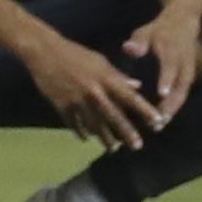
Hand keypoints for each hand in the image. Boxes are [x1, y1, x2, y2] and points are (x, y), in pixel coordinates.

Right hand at [24, 32, 162, 149]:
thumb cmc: (74, 53)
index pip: (130, 98)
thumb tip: (136, 87)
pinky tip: (87, 138)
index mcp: (105, 79)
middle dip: (127, 133)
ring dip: (105, 138)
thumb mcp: (99, 61)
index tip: (158, 123)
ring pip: (94, 125)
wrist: (44, 52)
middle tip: (138, 146)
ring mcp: (77, 101)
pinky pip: (74, 124)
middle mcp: (94, 92)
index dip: (145, 111)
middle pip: (114, 117)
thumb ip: (118, 76)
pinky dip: (81, 132)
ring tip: (114, 148)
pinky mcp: (62, 106)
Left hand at [122, 14, 200, 123]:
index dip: (167, 79)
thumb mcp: (147, 31)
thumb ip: (139, 42)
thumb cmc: (158, 30)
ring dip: (172, 110)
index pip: (170, 65)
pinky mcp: (188, 78)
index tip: (162, 94)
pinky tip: (162, 120)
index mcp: (171, 50)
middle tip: (158, 120)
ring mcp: (188, 72)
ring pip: (182, 94)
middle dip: (170, 104)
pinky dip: (174, 107)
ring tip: (159, 125)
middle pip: (180, 86)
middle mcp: (183, 64)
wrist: (183, 24)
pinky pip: (182, 94)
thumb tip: (129, 49)